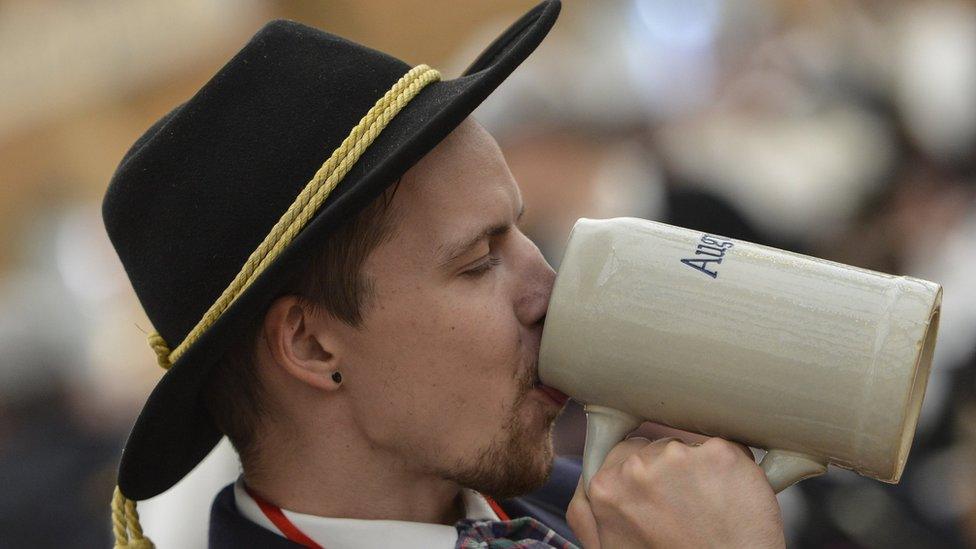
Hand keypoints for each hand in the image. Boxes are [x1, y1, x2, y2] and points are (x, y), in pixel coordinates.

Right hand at [567, 437, 784, 548]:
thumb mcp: (611, 545)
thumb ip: (588, 511)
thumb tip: (590, 482)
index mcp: (605, 487)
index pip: (623, 453)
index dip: (645, 474)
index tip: (659, 493)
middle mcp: (636, 467)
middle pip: (656, 447)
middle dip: (670, 470)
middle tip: (685, 509)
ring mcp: (678, 457)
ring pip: (689, 447)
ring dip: (700, 470)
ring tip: (709, 509)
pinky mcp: (720, 455)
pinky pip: (725, 450)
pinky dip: (731, 472)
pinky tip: (731, 501)